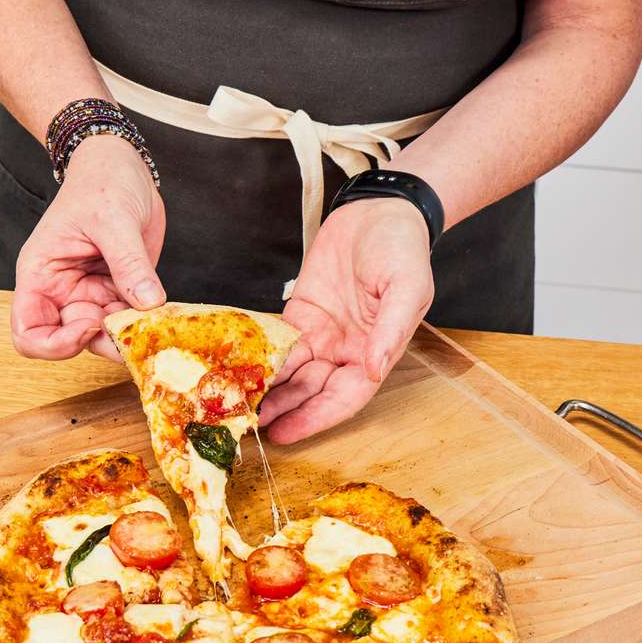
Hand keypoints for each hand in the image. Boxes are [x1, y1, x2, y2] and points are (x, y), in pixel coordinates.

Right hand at [11, 134, 166, 359]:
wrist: (123, 165)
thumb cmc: (101, 181)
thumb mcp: (113, 219)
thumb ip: (129, 263)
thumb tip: (148, 303)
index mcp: (40, 274)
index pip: (28, 332)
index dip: (55, 344)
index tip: (91, 324)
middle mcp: (61, 291)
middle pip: (70, 343)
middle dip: (103, 343)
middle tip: (136, 330)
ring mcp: (90, 295)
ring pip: (104, 338)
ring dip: (129, 337)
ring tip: (156, 322)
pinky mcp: (118, 292)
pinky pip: (128, 322)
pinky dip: (145, 325)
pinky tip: (164, 315)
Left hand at [260, 198, 433, 443]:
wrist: (380, 209)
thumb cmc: (402, 248)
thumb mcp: (407, 287)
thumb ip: (391, 330)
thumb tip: (374, 368)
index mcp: (375, 352)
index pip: (344, 397)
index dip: (315, 418)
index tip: (285, 433)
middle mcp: (346, 350)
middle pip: (311, 390)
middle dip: (282, 410)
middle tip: (246, 424)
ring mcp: (322, 334)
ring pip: (291, 372)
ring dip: (267, 389)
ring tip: (234, 403)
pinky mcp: (301, 314)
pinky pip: (278, 342)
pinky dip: (259, 356)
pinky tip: (237, 368)